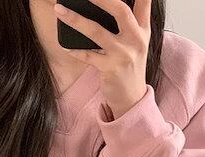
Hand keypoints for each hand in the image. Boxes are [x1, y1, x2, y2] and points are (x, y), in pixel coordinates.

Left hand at [53, 0, 151, 119]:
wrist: (131, 99)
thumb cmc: (129, 68)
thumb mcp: (136, 44)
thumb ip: (129, 24)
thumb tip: (108, 5)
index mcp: (142, 31)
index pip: (145, 3)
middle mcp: (135, 40)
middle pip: (120, 11)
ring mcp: (123, 55)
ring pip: (97, 32)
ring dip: (76, 20)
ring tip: (60, 11)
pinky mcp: (111, 69)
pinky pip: (89, 56)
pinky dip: (76, 51)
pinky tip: (66, 47)